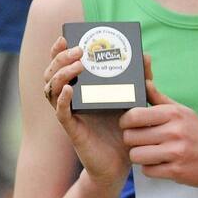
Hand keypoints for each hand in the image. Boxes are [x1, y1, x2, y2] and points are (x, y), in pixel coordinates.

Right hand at [42, 35, 133, 186]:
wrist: (123, 160)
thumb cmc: (126, 129)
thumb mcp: (134, 98)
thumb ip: (140, 78)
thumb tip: (146, 55)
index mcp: (82, 89)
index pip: (63, 66)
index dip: (59, 51)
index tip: (65, 37)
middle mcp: (71, 99)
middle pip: (52, 74)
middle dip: (60, 58)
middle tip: (77, 50)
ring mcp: (70, 114)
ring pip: (52, 90)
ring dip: (62, 74)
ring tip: (78, 65)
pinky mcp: (73, 129)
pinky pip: (61, 112)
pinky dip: (62, 99)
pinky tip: (69, 90)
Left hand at [119, 78, 197, 187]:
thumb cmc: (197, 132)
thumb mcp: (183, 112)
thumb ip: (160, 99)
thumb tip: (144, 82)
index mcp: (173, 114)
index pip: (134, 116)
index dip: (125, 121)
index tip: (129, 125)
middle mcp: (174, 131)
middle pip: (130, 137)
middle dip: (132, 140)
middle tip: (141, 140)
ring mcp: (175, 152)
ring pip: (135, 155)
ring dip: (140, 156)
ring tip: (150, 152)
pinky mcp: (175, 171)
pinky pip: (147, 170)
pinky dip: (151, 168)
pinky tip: (161, 162)